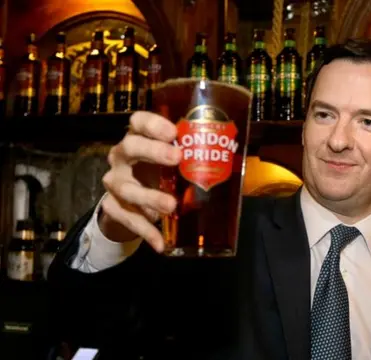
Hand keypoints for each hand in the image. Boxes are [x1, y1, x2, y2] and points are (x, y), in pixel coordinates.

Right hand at [100, 111, 181, 251]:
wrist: (130, 205)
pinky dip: (146, 231)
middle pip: (129, 148)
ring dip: (150, 197)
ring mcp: (115, 182)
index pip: (138, 121)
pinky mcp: (112, 207)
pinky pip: (127, 219)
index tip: (173, 132)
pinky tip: (161, 243)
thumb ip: (195, 157)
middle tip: (177, 158)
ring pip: (126, 187)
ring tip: (171, 206)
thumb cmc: (160, 174)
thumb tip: (238, 158)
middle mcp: (123, 157)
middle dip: (152, 151)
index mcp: (139, 139)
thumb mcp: (175, 164)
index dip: (153, 124)